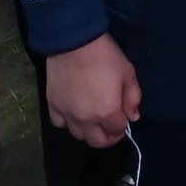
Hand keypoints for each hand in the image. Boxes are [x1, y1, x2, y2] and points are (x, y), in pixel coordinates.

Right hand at [44, 34, 142, 150]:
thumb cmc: (105, 57)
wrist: (74, 43)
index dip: (123, 126)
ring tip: (93, 118)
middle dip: (108, 137)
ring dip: (89, 131)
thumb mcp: (128, 74)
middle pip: (97, 142)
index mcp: (107, 113)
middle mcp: (86, 120)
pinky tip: (74, 112)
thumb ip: (133, 99)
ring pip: (78, 136)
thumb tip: (133, 117)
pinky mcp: (52, 106)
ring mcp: (67, 114)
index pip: (117, 131)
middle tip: (111, 126)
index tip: (124, 117)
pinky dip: (68, 123)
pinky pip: (59, 124)